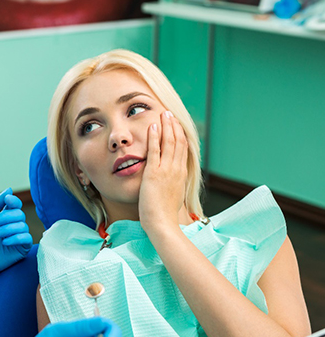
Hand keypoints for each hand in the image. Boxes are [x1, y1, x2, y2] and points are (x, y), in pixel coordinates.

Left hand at [0, 188, 31, 295]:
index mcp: (6, 216)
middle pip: (19, 214)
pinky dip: (15, 238)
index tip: (7, 200)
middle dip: (4, 217)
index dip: (14, 200)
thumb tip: (10, 189)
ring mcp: (20, 236)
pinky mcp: (23, 247)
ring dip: (5, 229)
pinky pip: (26, 238)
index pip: (16, 204)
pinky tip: (4, 242)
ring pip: (22, 226)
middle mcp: (15, 224)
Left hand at [138, 111, 187, 230]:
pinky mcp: (154, 173)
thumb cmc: (164, 214)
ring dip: (166, 126)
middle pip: (178, 141)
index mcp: (181, 174)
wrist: (162, 223)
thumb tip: (171, 181)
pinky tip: (152, 126)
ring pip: (169, 142)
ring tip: (163, 114)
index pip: (183, 149)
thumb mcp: (173, 195)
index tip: (175, 124)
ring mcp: (166, 170)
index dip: (180, 134)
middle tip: (169, 113)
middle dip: (174, 125)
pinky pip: (155, 150)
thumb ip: (172, 184)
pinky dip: (154, 137)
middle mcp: (176, 169)